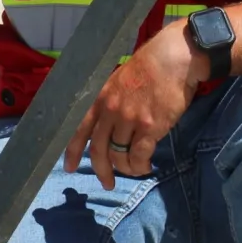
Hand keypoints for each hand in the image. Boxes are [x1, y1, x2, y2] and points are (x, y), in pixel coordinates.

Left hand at [64, 21, 209, 190]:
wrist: (172, 60)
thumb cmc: (147, 68)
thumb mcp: (116, 81)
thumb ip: (108, 102)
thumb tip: (105, 124)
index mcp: (99, 99)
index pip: (79, 129)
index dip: (72, 151)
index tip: (69, 167)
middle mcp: (110, 111)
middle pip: (99, 150)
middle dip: (102, 170)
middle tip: (107, 183)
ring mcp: (129, 120)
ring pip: (119, 155)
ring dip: (126, 168)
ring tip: (133, 169)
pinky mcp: (150, 127)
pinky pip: (139, 156)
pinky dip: (140, 166)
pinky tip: (145, 167)